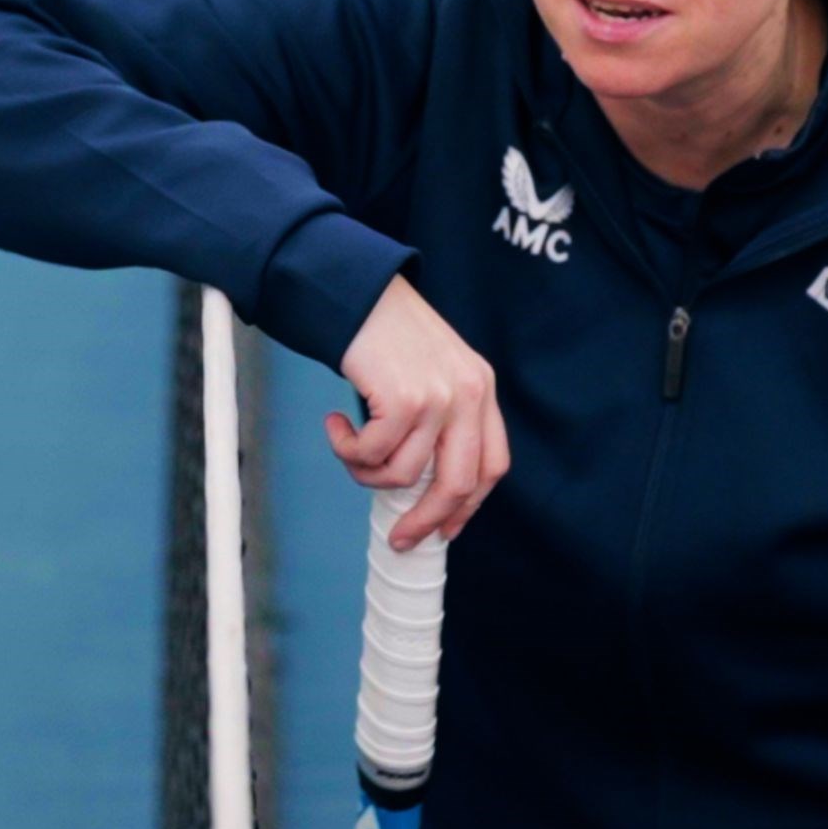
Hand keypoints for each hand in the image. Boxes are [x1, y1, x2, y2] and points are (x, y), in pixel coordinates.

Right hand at [327, 275, 510, 547]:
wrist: (355, 291)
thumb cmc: (385, 335)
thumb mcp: (433, 371)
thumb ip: (442, 417)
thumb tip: (422, 486)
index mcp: (481, 389)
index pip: (492, 464)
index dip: (468, 505)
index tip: (445, 528)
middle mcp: (469, 393)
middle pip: (458, 484)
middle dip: (426, 520)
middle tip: (398, 538)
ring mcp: (439, 397)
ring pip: (405, 474)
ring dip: (368, 474)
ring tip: (349, 448)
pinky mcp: (404, 398)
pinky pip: (373, 454)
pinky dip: (348, 450)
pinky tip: (335, 426)